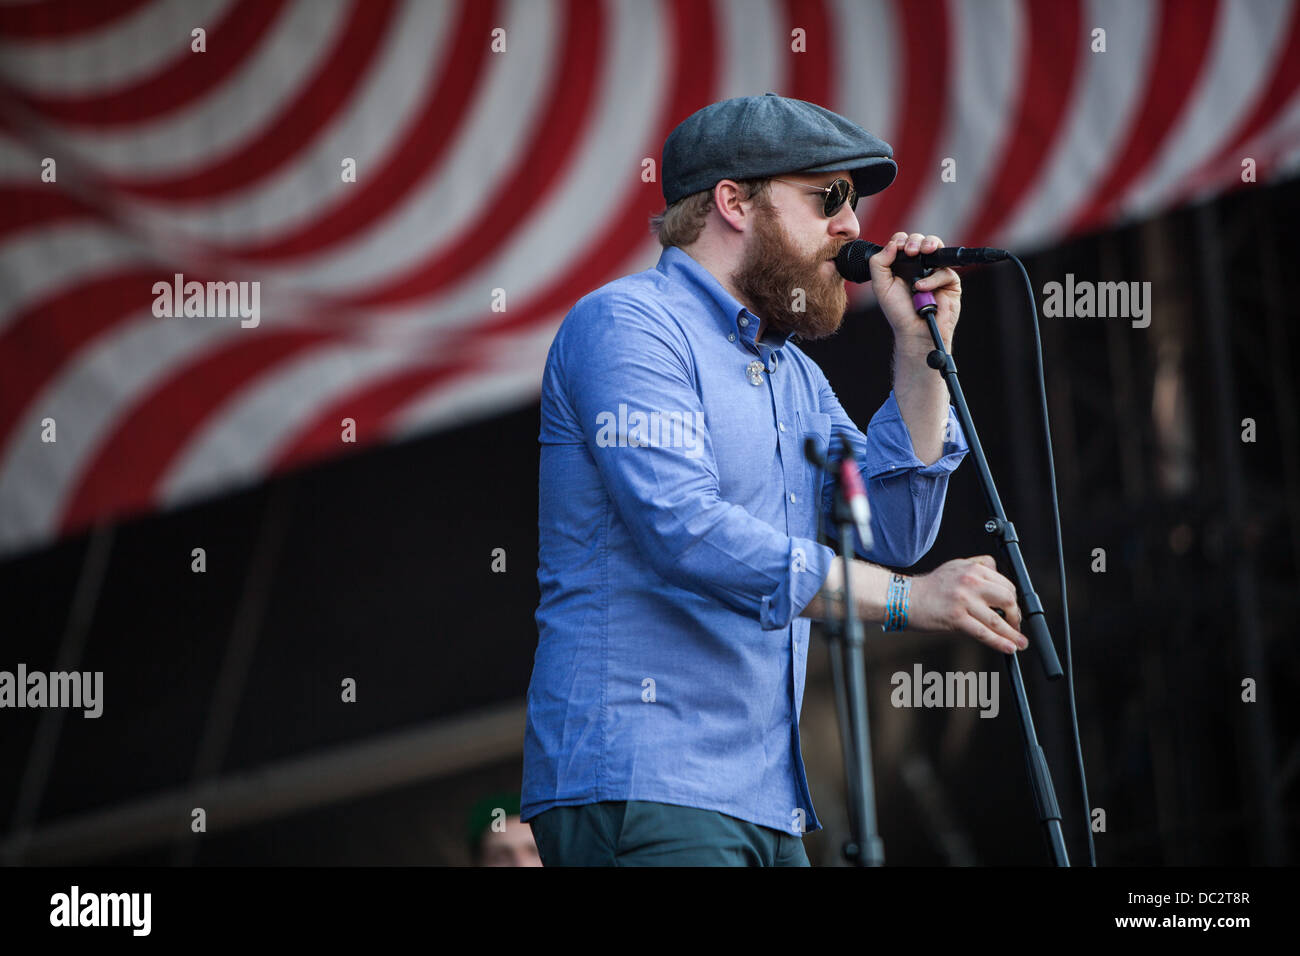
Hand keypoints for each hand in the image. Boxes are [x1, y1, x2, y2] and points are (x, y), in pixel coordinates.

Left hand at [869, 232, 961, 349]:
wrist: (914, 331)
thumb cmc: (898, 311)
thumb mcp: (881, 286)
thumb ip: (879, 264)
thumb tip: (892, 244)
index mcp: (902, 264)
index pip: (903, 242)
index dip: (901, 240)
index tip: (898, 247)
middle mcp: (920, 265)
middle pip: (921, 240)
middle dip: (915, 241)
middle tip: (910, 251)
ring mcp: (935, 272)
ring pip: (937, 247)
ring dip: (929, 245)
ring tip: (922, 252)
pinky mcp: (950, 282)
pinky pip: (944, 271)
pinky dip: (933, 278)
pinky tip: (922, 288)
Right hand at [907, 555, 1026, 653]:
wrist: (905, 598)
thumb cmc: (929, 587)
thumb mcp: (955, 566)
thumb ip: (977, 566)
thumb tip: (998, 573)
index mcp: (972, 568)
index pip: (1005, 584)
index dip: (1013, 600)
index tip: (1012, 611)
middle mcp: (970, 581)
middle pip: (1007, 598)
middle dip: (1015, 616)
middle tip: (1015, 626)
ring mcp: (963, 600)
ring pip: (997, 619)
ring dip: (1012, 633)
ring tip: (1020, 643)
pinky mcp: (956, 618)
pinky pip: (983, 633)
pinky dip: (1000, 642)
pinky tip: (1009, 648)